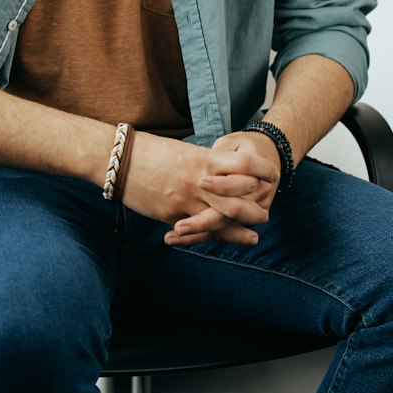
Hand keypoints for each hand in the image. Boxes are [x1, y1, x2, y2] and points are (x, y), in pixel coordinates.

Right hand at [120, 132, 275, 246]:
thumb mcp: (183, 152)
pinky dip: (212, 237)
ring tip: (253, 238)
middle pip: (239, 199)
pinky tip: (221, 241)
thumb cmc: (150, 151)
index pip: (244, 164)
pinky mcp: (172, 215)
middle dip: (256, 210)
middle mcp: (199, 180)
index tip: (273, 175)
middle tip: (266, 216)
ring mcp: (186, 200)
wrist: (119, 159)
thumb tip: (221, 168)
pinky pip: (198, 231)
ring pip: (221, 220)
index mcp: (204, 159)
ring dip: (240, 231)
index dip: (262, 170)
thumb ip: (204, 162)